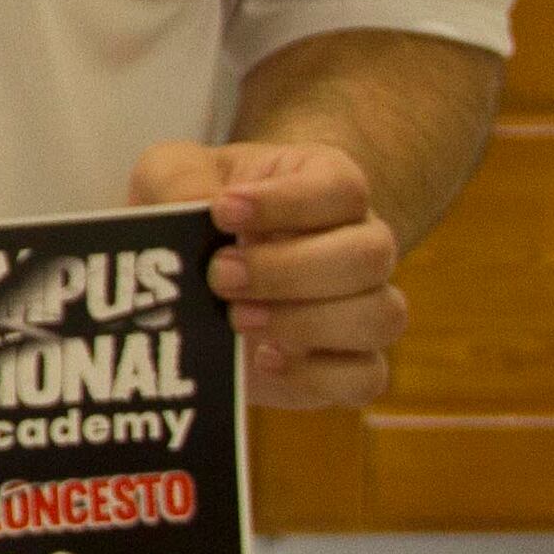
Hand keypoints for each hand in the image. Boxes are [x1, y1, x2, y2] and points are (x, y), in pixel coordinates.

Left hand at [131, 137, 407, 408]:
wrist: (185, 271)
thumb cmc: (193, 209)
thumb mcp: (172, 174)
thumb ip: (180, 180)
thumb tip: (194, 209)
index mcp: (327, 186)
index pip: (343, 189)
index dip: (289, 202)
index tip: (223, 210)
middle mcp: (360, 243)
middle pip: (371, 255)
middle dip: (291, 270)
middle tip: (220, 275)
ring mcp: (363, 306)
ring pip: (382, 317)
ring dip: (306, 322)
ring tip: (234, 318)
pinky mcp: (348, 365)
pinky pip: (365, 378)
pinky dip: (317, 376)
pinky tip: (262, 359)